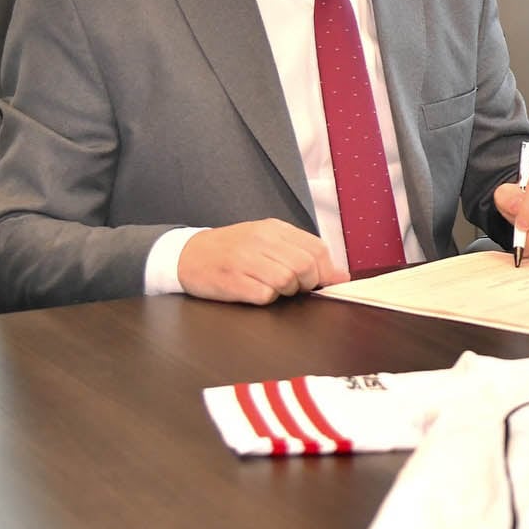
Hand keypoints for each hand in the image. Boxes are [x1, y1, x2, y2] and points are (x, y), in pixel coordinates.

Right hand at [177, 219, 344, 304]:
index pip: (316, 249)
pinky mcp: (232, 282)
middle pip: (305, 266)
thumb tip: (341, 276)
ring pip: (287, 281)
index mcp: (274, 228)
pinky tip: (255, 292)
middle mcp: (260, 241)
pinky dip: (266, 299)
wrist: (187, 255)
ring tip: (272, 287)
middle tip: (294, 286)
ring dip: (286, 291)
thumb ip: (303, 253)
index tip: (325, 281)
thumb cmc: (232, 250)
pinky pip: (264, 296)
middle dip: (307, 283)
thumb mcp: (267, 240)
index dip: (326, 270)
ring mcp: (245, 260)